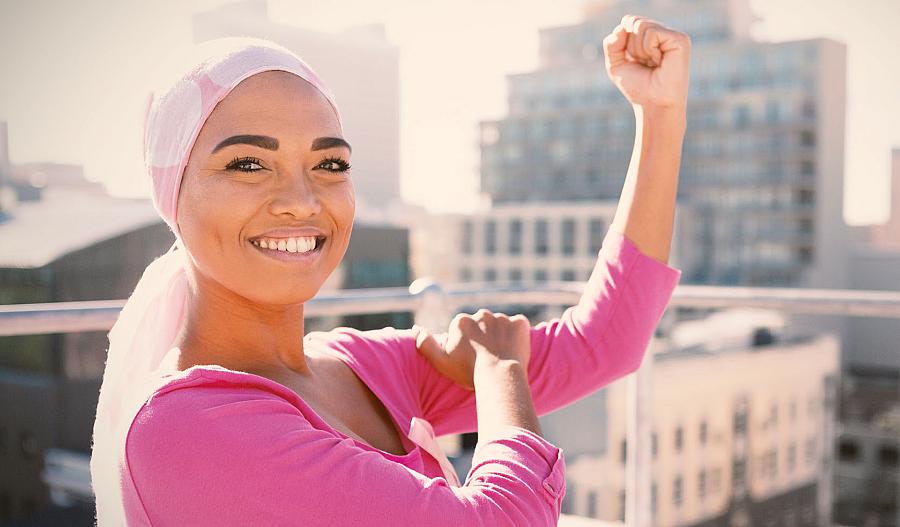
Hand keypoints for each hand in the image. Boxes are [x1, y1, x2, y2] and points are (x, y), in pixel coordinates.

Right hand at [413, 309, 531, 390]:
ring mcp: (502, 317)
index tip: (471, 359)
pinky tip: (516, 350)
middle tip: (487, 358)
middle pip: (482, 325)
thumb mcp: (440, 361)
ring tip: (502, 356)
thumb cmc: (468, 371)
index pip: (463, 330)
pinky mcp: (520, 323)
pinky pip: (519, 326)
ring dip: (501, 336)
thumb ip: (425, 343)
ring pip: (500, 326)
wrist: (499, 376)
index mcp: (461, 321)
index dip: (466, 345)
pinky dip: (518, 335)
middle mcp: (481, 314)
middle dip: (484, 337)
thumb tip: (416, 328)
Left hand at [602, 14, 690, 109]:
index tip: (635, 61)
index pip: (628, 21)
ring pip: (641, 26)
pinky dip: (648, 50)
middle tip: (644, 64)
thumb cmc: (638, 88)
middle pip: (633, 22)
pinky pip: (651, 33)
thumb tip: (622, 27)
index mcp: (651, 37)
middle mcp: (663, 34)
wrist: (653, 105)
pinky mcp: (680, 40)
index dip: (623, 42)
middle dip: (631, 47)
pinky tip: (660, 62)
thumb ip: (612, 44)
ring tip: (653, 64)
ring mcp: (672, 36)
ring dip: (639, 50)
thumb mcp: (616, 65)